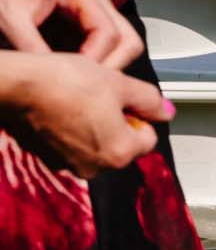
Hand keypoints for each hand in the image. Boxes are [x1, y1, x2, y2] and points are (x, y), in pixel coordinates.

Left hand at [0, 0, 139, 66]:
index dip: (98, 60)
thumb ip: (31, 47)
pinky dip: (100, 60)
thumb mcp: (9, 18)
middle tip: (91, 84)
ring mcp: (96, 6)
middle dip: (114, 65)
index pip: (110, 33)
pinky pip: (109, 44)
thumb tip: (51, 80)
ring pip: (124, 43)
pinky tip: (78, 70)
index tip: (79, 77)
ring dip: (110, 64)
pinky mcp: (90, 17)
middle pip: (128, 39)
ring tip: (84, 78)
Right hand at [0, 51, 171, 176]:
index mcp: (121, 152)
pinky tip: (61, 111)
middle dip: (116, 124)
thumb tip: (166, 111)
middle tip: (98, 97)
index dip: (138, 115)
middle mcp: (98, 167)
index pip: (148, 138)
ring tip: (77, 102)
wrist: (15, 84)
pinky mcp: (49, 159)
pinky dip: (70, 132)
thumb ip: (147, 99)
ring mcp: (71, 165)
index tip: (122, 99)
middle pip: (123, 145)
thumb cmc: (64, 82)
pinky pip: (71, 146)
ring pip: (97, 146)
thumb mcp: (117, 82)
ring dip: (93, 127)